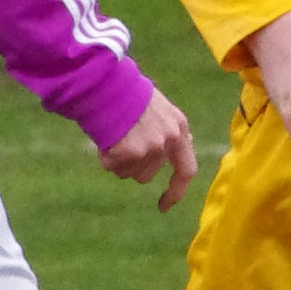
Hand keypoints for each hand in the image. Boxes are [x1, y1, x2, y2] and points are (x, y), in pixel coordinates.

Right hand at [100, 89, 198, 212]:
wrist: (106, 83)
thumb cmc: (127, 94)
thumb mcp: (159, 109)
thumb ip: (170, 130)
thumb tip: (184, 145)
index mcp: (179, 127)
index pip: (187, 170)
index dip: (175, 191)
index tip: (163, 206)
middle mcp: (169, 140)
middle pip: (147, 174)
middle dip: (132, 165)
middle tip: (120, 141)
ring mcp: (150, 147)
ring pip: (129, 174)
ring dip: (119, 161)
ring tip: (113, 135)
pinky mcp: (129, 152)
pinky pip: (112, 167)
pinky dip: (105, 156)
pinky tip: (103, 137)